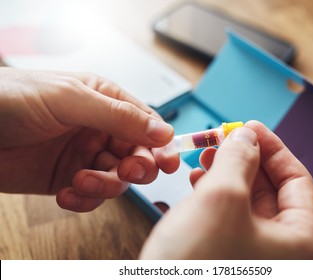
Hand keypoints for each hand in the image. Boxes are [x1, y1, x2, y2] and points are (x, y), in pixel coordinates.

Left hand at [0, 68, 179, 211]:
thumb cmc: (12, 99)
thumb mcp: (70, 99)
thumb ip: (119, 116)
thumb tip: (164, 131)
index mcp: (106, 101)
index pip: (146, 124)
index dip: (161, 143)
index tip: (168, 161)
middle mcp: (100, 129)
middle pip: (138, 155)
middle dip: (136, 167)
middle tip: (128, 172)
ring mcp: (85, 155)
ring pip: (117, 179)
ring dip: (105, 185)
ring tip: (81, 180)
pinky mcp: (69, 178)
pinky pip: (92, 196)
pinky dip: (84, 199)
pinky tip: (67, 192)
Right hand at [140, 121, 312, 258]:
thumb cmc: (197, 264)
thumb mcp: (222, 198)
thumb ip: (239, 159)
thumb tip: (246, 137)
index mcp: (300, 242)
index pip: (297, 181)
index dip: (273, 148)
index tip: (251, 127)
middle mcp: (282, 253)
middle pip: (271, 191)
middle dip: (245, 160)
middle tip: (224, 139)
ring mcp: (254, 257)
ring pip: (247, 203)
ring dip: (227, 175)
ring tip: (206, 158)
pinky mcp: (228, 258)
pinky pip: (229, 218)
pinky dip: (215, 195)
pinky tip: (197, 182)